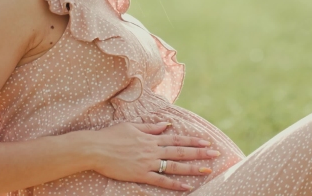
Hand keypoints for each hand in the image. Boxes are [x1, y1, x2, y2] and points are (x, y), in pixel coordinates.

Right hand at [89, 121, 220, 190]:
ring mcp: (147, 162)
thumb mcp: (132, 126)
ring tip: (207, 170)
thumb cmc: (111, 136)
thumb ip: (150, 127)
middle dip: (200, 152)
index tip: (206, 142)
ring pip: (174, 165)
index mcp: (151, 137)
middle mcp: (152, 149)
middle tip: (216, 153)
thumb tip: (166, 125)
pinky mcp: (140, 174)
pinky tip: (186, 187)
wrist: (95, 148)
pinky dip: (174, 184)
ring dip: (192, 168)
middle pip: (181, 151)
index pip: (176, 138)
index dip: (193, 140)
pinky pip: (161, 181)